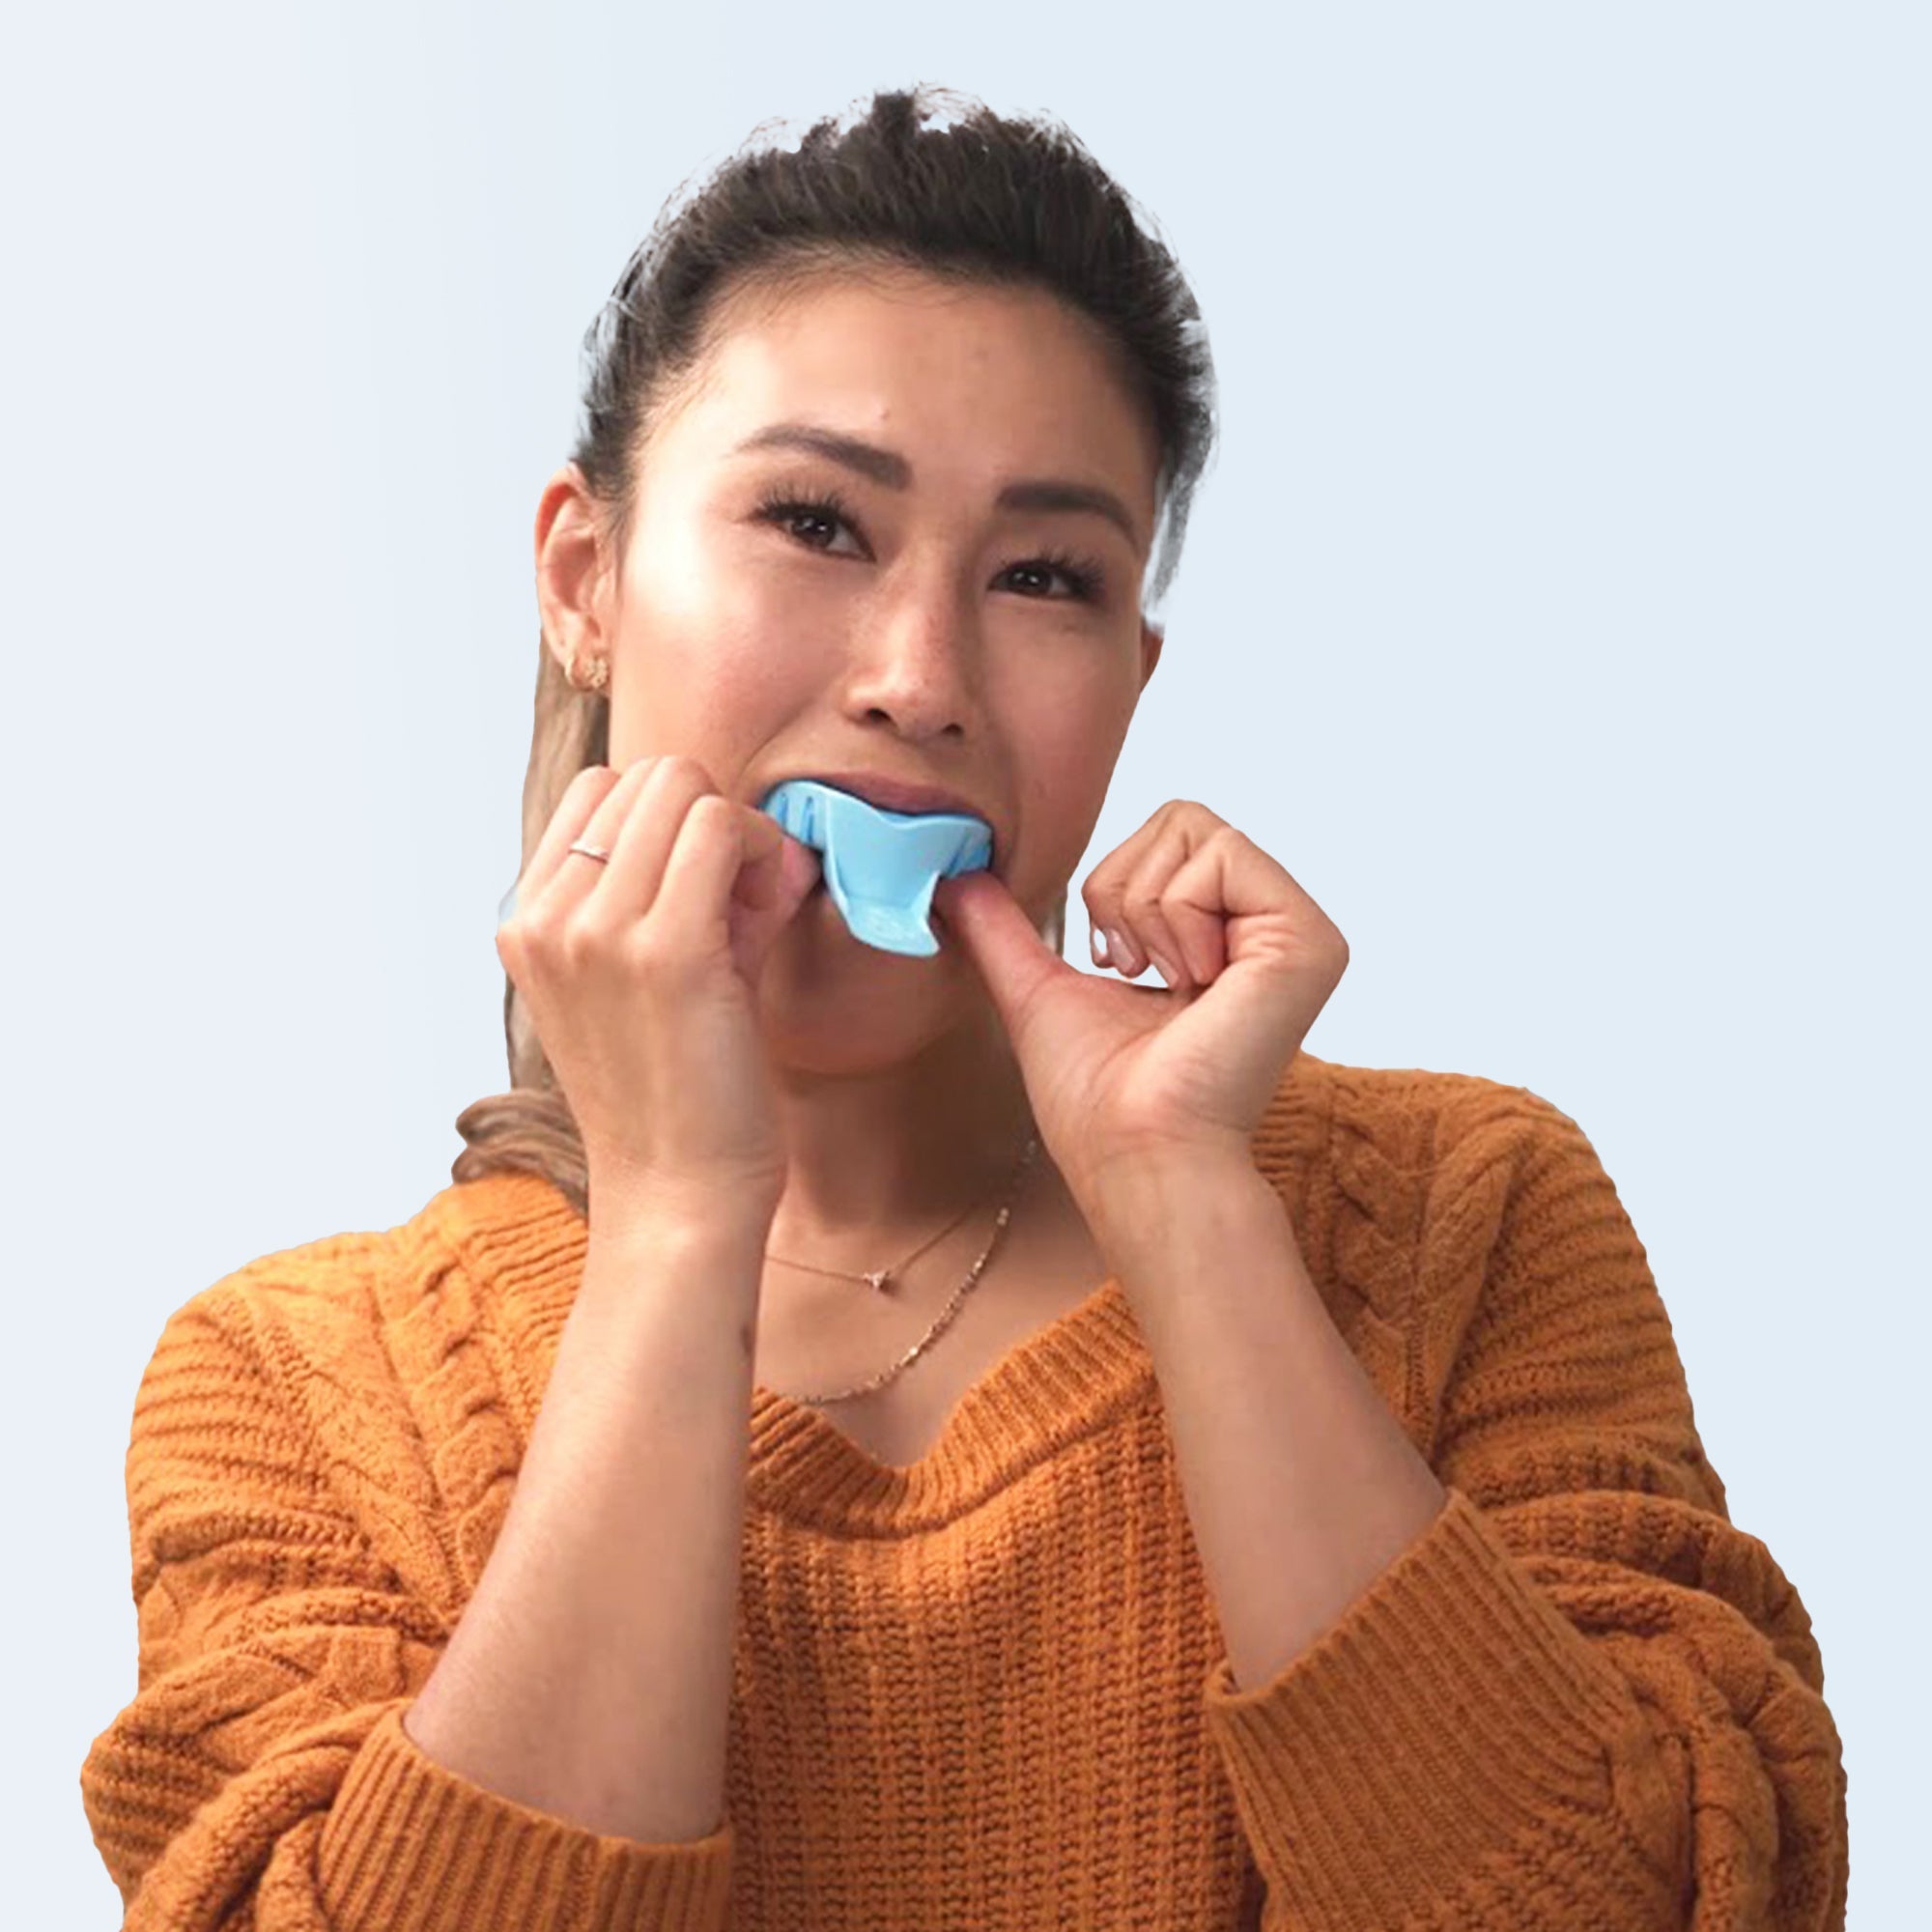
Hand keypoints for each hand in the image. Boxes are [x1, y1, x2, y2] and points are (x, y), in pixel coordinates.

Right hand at [495, 756, 821, 1218]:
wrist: (678, 1197)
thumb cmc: (679, 1093)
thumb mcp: (656, 975)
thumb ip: (689, 892)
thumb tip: (758, 830)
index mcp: (526, 922)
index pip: (599, 791)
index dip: (670, 825)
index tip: (706, 895)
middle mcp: (544, 918)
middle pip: (647, 774)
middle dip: (710, 820)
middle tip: (742, 903)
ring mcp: (594, 930)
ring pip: (685, 789)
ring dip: (740, 835)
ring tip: (753, 915)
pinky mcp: (663, 950)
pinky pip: (721, 827)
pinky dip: (762, 852)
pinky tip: (768, 915)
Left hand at [930, 800, 1347, 1211]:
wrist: (1131, 1151)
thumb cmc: (1095, 1099)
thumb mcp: (1038, 989)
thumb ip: (1000, 928)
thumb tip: (951, 874)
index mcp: (1219, 935)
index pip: (1165, 833)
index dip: (1114, 884)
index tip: (1115, 963)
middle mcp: (1267, 929)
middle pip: (1179, 817)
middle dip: (1125, 891)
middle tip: (1138, 972)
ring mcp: (1296, 933)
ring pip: (1196, 829)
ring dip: (1147, 912)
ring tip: (1171, 985)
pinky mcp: (1309, 939)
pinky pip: (1222, 855)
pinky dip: (1179, 917)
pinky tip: (1196, 984)